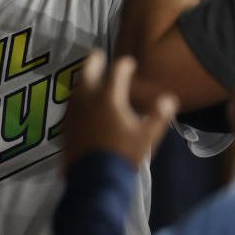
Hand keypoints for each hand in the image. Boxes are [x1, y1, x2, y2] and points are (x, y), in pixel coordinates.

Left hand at [64, 50, 176, 169]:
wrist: (94, 179)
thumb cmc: (122, 156)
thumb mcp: (146, 138)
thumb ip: (158, 116)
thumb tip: (169, 99)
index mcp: (108, 97)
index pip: (117, 71)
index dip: (125, 64)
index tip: (129, 64)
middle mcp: (87, 99)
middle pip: (87, 70)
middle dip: (94, 60)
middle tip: (98, 55)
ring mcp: (73, 111)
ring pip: (75, 86)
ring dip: (83, 78)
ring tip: (89, 77)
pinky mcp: (65, 125)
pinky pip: (70, 103)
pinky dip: (77, 97)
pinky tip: (81, 103)